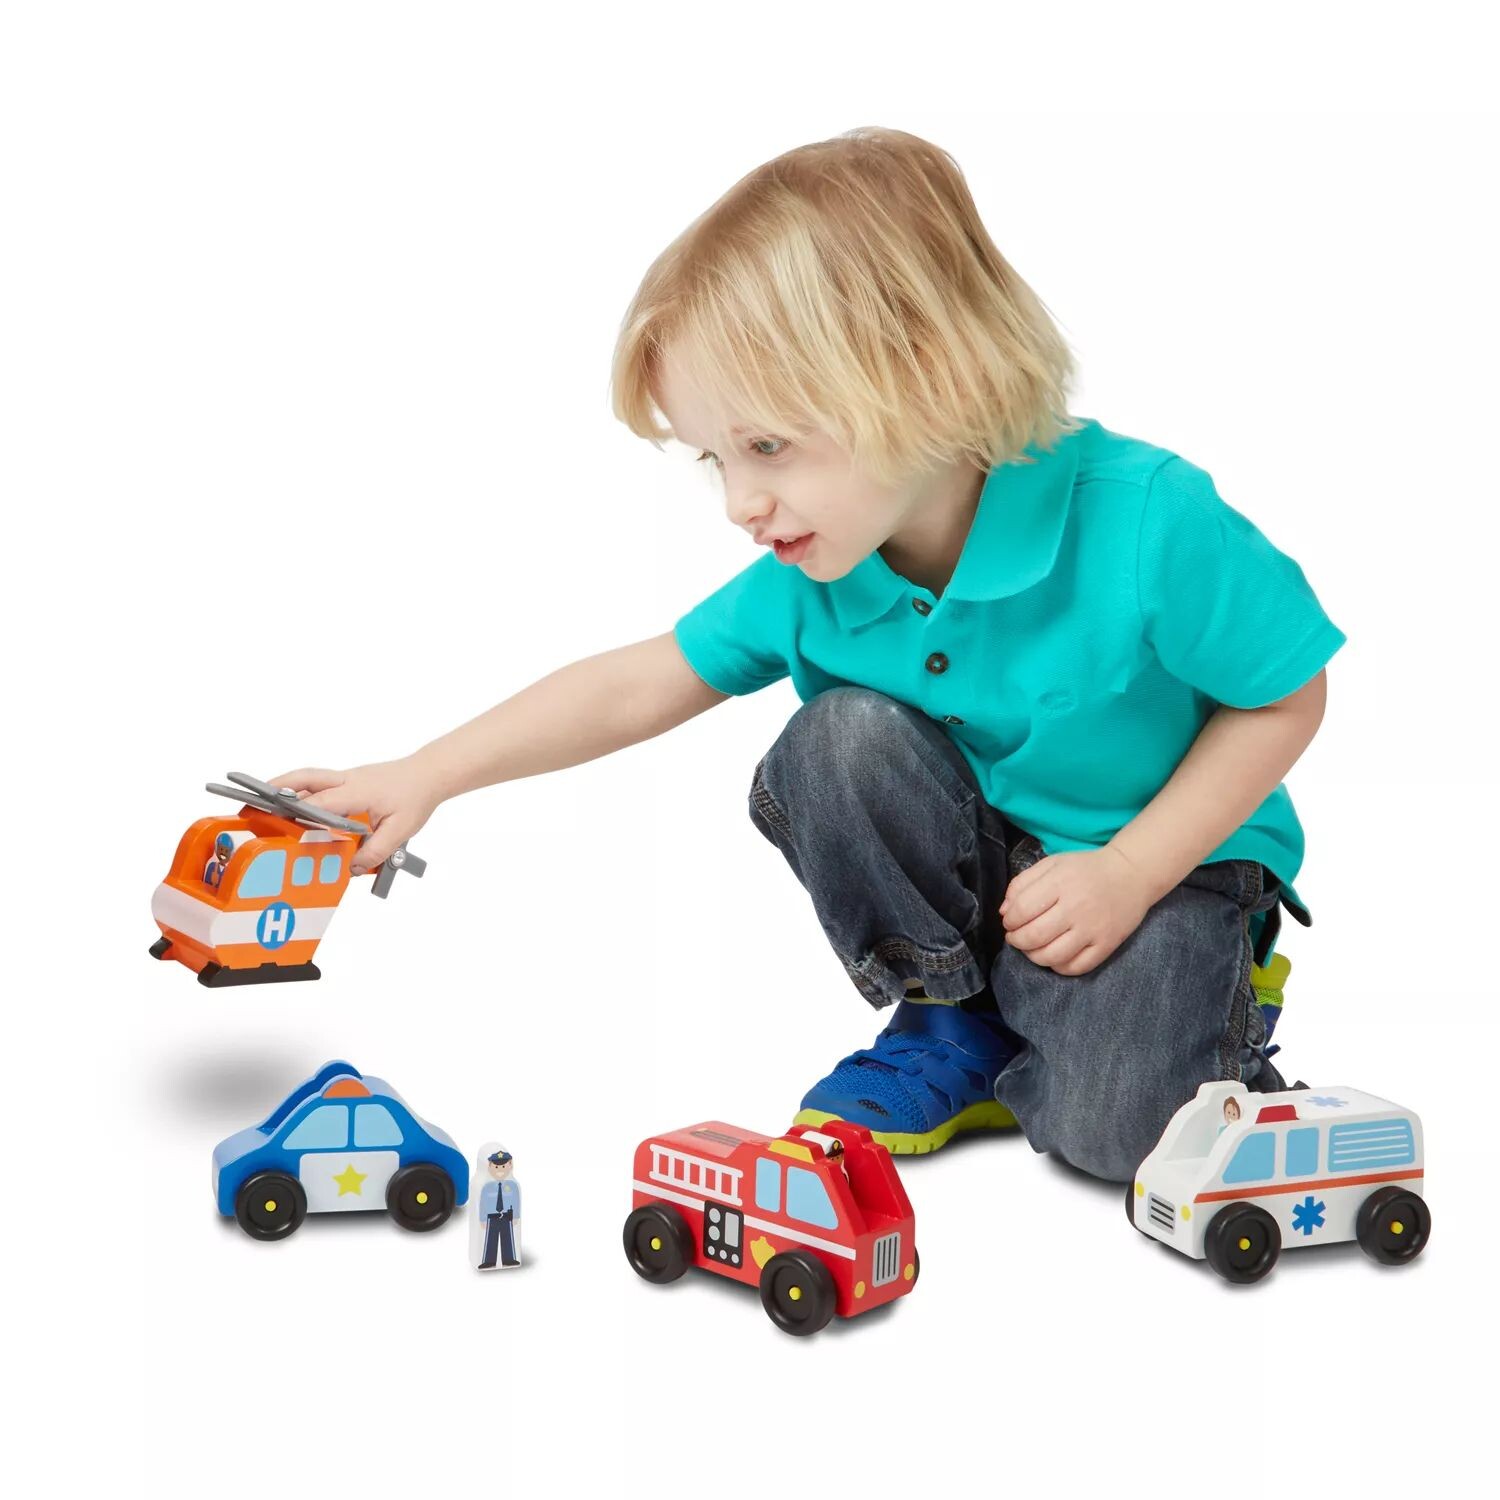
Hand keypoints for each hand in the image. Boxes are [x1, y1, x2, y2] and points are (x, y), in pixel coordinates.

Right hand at [270, 757, 442, 874]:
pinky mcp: (349, 780)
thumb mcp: (401, 831)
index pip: (320, 802)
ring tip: (263, 798)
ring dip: (286, 785)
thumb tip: (351, 868)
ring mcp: (347, 777)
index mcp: (357, 791)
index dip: (296, 812)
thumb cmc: (416, 797)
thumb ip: (375, 851)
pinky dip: (302, 789)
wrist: (429, 774)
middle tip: (254, 800)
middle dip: (277, 788)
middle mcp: (347, 780)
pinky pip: (319, 782)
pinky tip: (296, 803)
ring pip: (309, 777)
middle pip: (305, 779)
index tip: (274, 820)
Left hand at [999, 846, 1157, 975]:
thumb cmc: (1086, 869)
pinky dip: (1059, 967)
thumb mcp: (1052, 864)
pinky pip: (1076, 967)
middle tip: (1016, 937)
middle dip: (1016, 940)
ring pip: (1052, 956)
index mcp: (1060, 882)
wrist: (1131, 874)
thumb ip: (1022, 883)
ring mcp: (1093, 929)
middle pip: (1033, 936)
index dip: (1009, 920)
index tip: (1009, 921)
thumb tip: (1004, 912)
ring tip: (1032, 947)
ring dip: (1033, 956)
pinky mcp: (1107, 945)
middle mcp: (1076, 907)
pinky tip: (1055, 956)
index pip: (1022, 910)